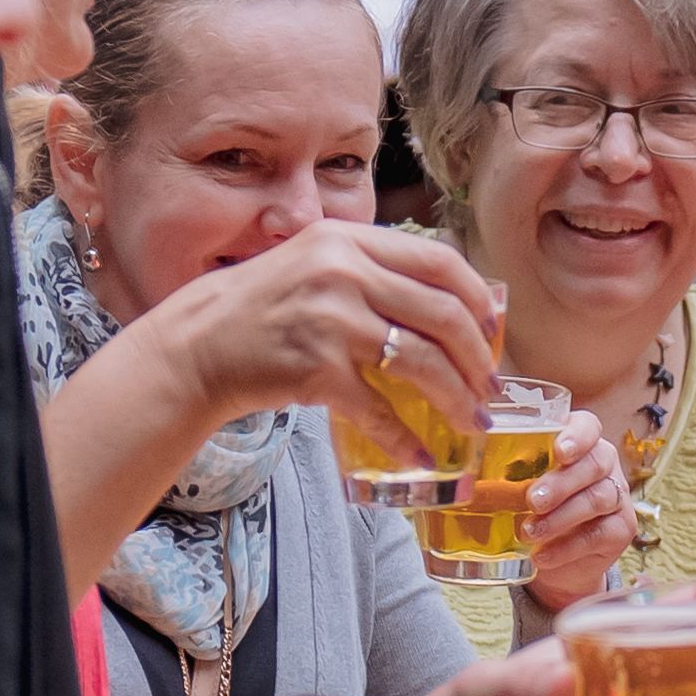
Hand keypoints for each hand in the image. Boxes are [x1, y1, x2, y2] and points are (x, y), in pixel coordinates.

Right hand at [126, 221, 501, 439]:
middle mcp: (344, 272)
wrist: (199, 344)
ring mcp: (330, 320)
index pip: (439, 261)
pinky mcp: (315, 369)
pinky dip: (405, 439)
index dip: (478, 298)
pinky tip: (420, 455)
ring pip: (421, 362)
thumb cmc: (264, 307)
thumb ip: (373, 271)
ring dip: (456, 398)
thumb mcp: (317, 264)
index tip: (495, 329)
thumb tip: (450, 302)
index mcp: (350, 240)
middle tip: (492, 387)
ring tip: (472, 421)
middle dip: (479, 357)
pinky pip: (378, 409)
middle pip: (442, 314)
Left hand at [515, 413, 636, 611]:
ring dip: (561, 517)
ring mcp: (616, 495)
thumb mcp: (511, 488)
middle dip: (562, 482)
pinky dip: (567, 547)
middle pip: (594, 462)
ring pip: (598, 498)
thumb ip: (497, 474)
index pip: (587, 426)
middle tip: (532, 501)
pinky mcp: (621, 528)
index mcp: (578, 443)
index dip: (577, 435)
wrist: (552, 560)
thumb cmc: (526, 511)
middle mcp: (603, 464)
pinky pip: (599, 533)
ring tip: (528, 532)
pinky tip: (542, 555)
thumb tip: (456, 476)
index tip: (559, 451)